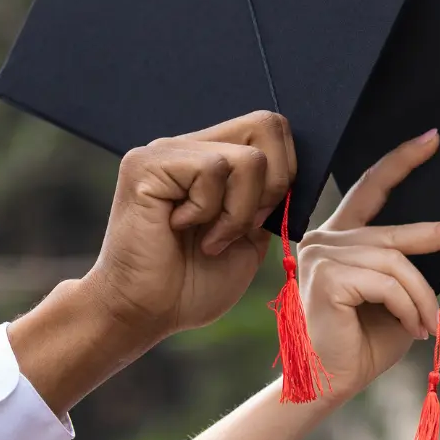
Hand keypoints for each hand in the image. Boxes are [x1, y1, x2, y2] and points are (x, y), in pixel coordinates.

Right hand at [86, 111, 296, 340]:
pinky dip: (210, 210)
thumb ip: (271, 199)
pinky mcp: (146, 164)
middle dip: (273, 186)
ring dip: (239, 211)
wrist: (144, 313)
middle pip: (267, 125)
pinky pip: (213, 169)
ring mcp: (165, 151)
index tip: (259, 219)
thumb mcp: (251, 238)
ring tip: (207, 237)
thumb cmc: (193, 283)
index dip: (285, 174)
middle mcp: (188, 146)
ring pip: (249, 158)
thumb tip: (294, 170)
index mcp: (213, 159)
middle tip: (241, 226)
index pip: (271, 129)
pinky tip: (179, 228)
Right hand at [296, 129, 439, 401]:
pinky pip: (386, 283)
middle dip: (439, 234)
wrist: (330, 382)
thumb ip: (409, 268)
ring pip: (397, 263)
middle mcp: (324, 240)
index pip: (370, 188)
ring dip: (423, 299)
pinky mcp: (325, 277)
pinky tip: (410, 328)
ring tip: (431, 326)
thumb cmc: (362, 343)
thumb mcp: (396, 297)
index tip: (432, 140)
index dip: (400, 162)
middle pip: (395, 232)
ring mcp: (320, 256)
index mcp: (339, 238)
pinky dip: (408, 307)